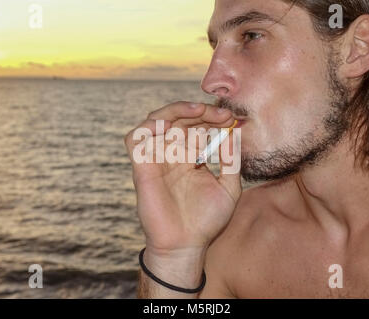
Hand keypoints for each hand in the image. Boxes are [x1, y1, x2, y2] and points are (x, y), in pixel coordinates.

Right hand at [124, 101, 241, 253]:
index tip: (231, 118)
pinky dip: (146, 127)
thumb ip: (231, 161)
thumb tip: (234, 133)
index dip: (212, 118)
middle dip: (200, 111)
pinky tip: (168, 126)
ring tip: (198, 111)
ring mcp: (156, 159)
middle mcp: (171, 154)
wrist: (186, 245)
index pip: (197, 126)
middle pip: (179, 119)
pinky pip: (135, 139)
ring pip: (156, 121)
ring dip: (176, 111)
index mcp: (190, 157)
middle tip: (220, 114)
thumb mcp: (229, 188)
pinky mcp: (142, 168)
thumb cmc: (207, 220)